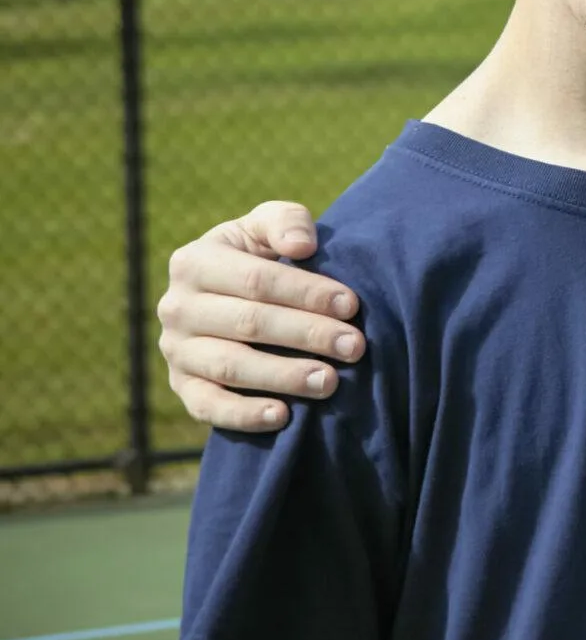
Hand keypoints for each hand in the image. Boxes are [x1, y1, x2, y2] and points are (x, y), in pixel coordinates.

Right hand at [157, 200, 363, 430]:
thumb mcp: (269, 225)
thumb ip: (286, 222)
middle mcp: (177, 306)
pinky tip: (284, 417)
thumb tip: (301, 246)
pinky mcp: (182, 386)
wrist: (230, 297)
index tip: (352, 305)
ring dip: (283, 376)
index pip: (256, 280)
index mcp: (195, 261)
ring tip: (331, 381)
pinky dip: (243, 415)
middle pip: (249, 322)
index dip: (306, 292)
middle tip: (355, 347)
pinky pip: (207, 406)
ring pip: (231, 366)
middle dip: (307, 334)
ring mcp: (176, 350)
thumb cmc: (261, 255)